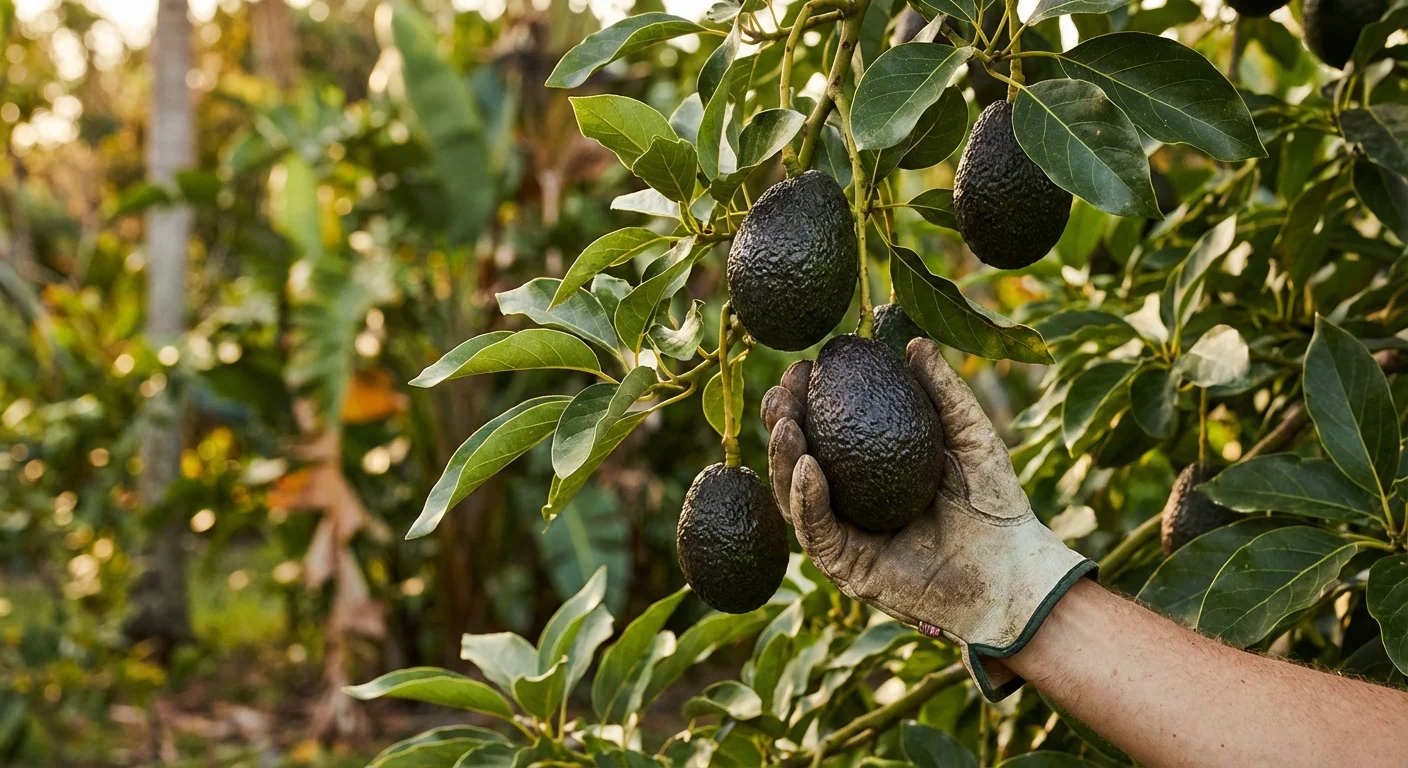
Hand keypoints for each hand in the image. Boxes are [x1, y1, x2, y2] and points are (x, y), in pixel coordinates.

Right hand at [762, 339, 1094, 699]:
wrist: (1013, 567)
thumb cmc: (997, 503)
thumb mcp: (969, 433)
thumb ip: (944, 391)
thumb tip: (915, 343)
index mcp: (870, 471)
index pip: (825, 431)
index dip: (807, 400)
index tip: (804, 367)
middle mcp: (850, 504)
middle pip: (798, 461)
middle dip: (781, 423)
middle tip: (780, 391)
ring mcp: (846, 537)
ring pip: (794, 496)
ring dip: (782, 458)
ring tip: (784, 421)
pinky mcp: (850, 569)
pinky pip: (818, 531)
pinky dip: (806, 498)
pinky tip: (808, 465)